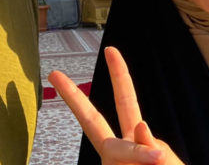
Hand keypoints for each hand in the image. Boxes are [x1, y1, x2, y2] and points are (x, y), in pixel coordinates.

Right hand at [48, 46, 185, 164]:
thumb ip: (155, 150)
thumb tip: (139, 127)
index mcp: (134, 142)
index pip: (125, 103)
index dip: (121, 77)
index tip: (114, 54)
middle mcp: (116, 155)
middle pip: (92, 122)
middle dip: (74, 97)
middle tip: (53, 72)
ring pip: (120, 154)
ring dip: (145, 159)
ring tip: (155, 160)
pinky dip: (140, 162)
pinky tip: (147, 164)